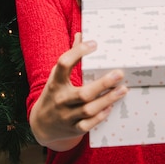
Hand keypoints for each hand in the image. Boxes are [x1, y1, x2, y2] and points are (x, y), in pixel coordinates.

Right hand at [29, 32, 127, 150]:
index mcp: (55, 82)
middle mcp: (61, 99)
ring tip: (123, 89)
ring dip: (108, 99)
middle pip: (82, 93)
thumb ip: (70, 57)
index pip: (63, 64)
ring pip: (89, 109)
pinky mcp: (74, 128)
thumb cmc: (54, 94)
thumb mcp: (57, 76)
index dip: (78, 52)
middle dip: (103, 84)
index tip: (94, 44)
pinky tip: (111, 106)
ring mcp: (67, 116)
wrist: (41, 125)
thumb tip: (80, 35)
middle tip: (119, 73)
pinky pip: (89, 124)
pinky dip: (101, 116)